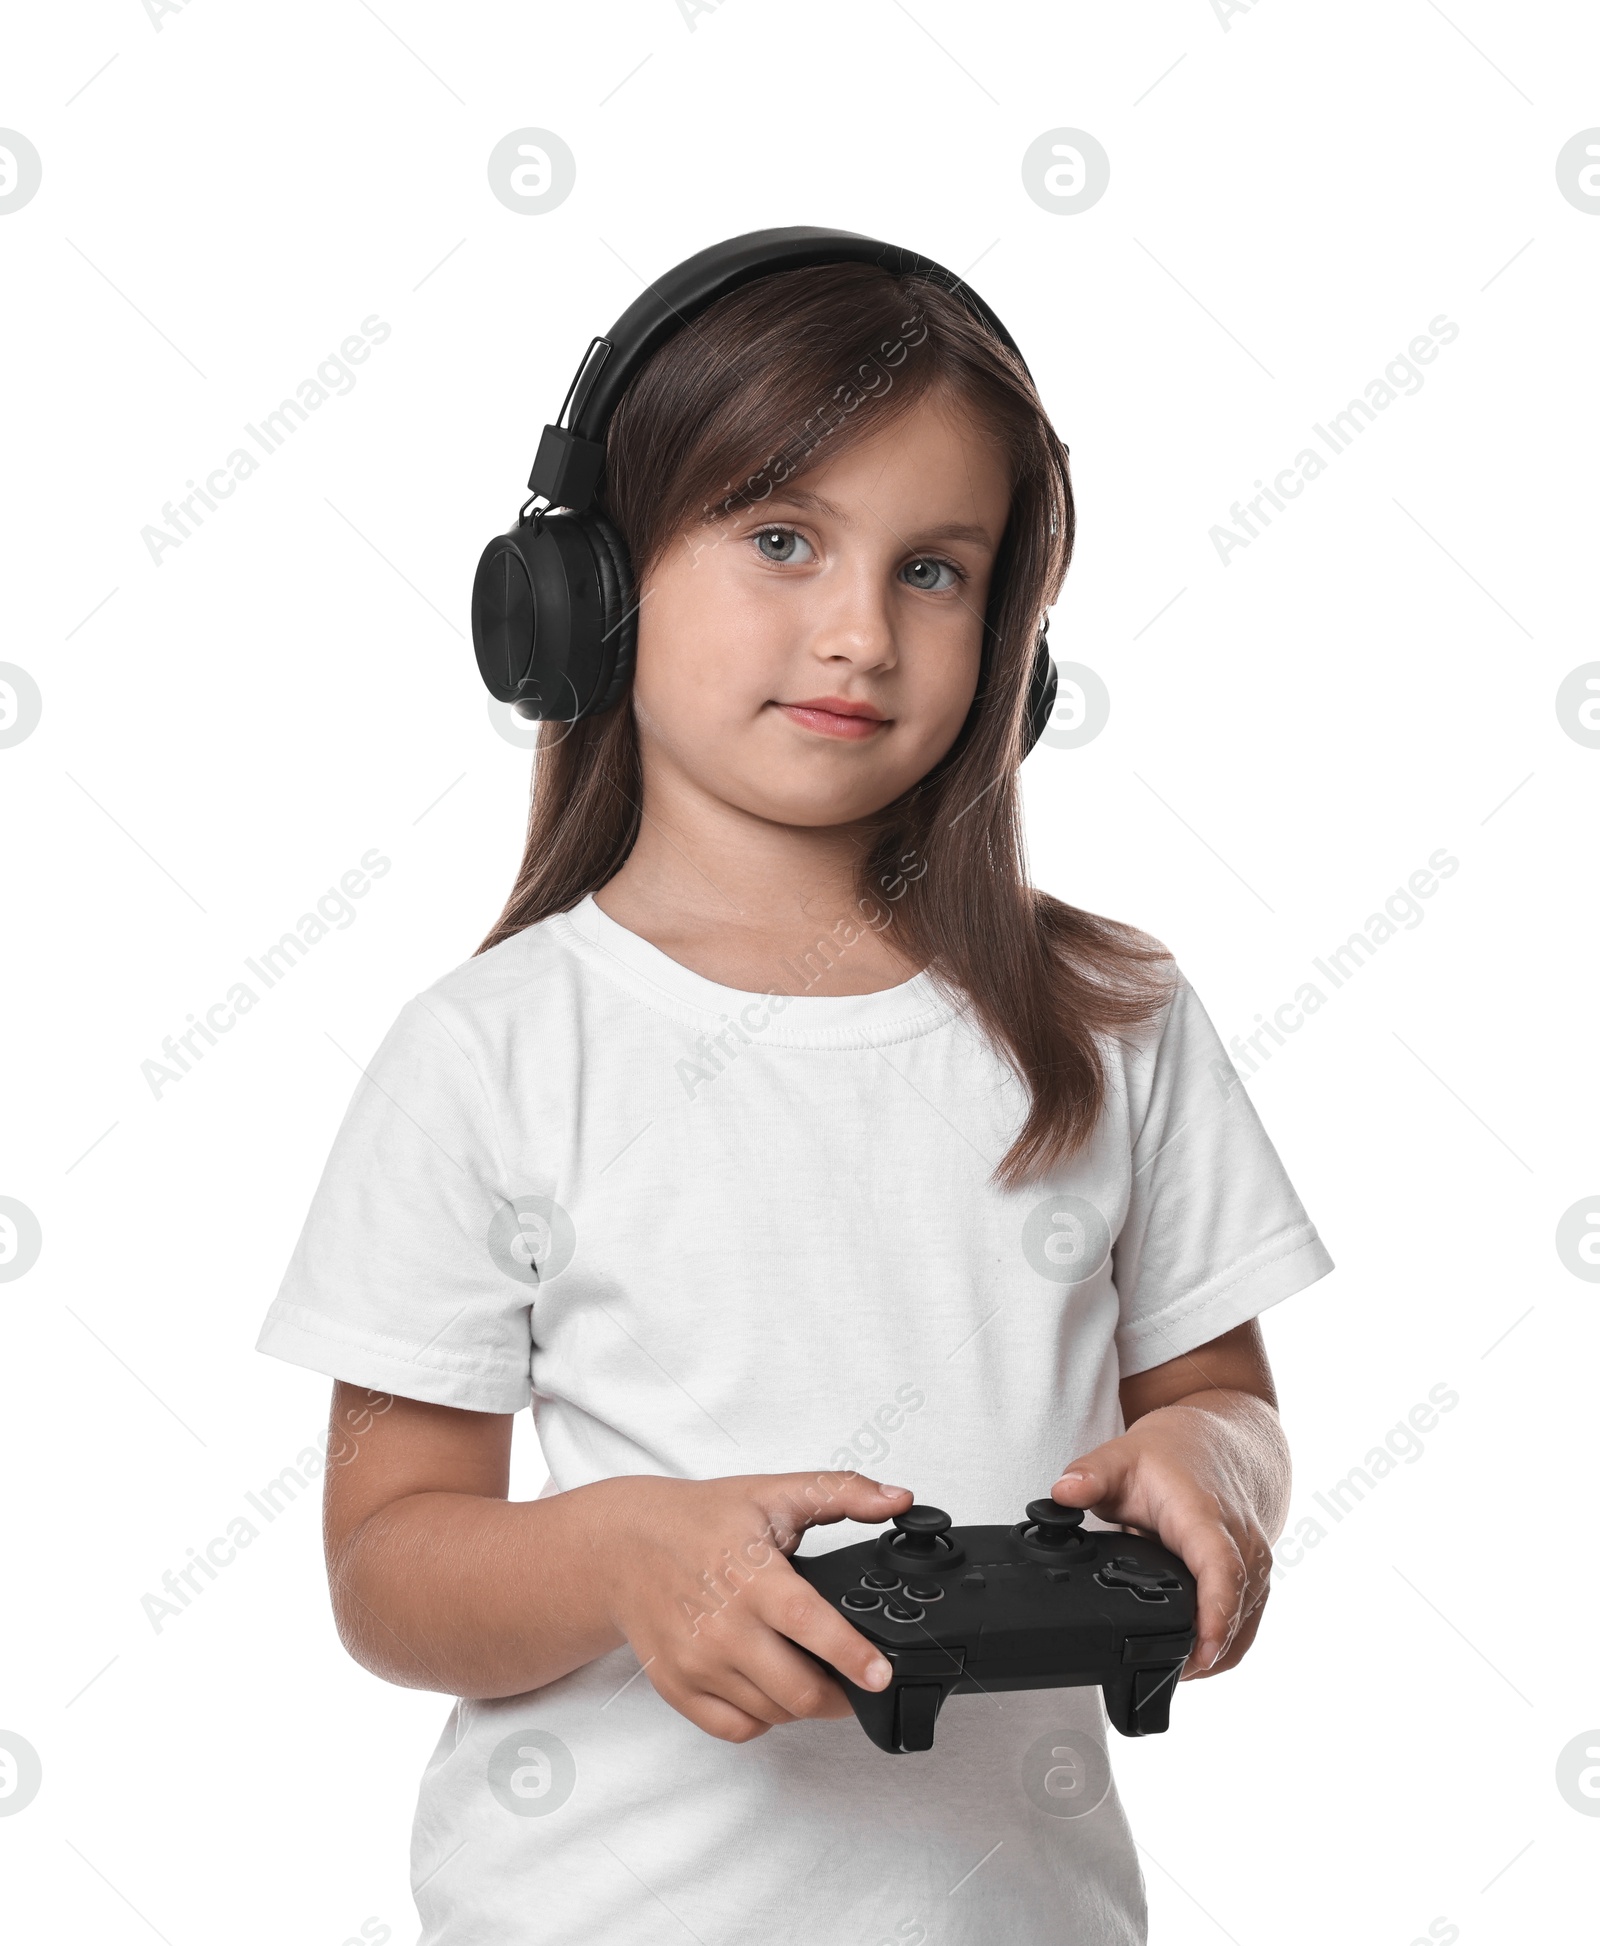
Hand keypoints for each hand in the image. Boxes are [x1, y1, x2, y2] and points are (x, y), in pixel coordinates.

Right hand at [597, 1471, 913, 1741]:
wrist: (624, 1546)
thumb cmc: (702, 1519)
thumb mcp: (774, 1492)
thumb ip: (843, 1491)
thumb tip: (899, 1498)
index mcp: (750, 1576)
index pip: (808, 1625)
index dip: (851, 1655)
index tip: (882, 1674)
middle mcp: (722, 1627)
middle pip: (799, 1691)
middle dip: (842, 1695)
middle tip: (859, 1680)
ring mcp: (696, 1664)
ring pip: (774, 1714)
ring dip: (804, 1703)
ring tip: (812, 1672)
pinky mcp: (678, 1689)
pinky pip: (737, 1728)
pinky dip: (765, 1717)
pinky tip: (770, 1685)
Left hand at [1053, 1398, 1281, 1679]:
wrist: (1225, 1442)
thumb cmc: (1178, 1452)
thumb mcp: (1123, 1455)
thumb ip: (1089, 1475)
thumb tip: (1062, 1492)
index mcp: (1206, 1517)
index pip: (1221, 1571)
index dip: (1213, 1616)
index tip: (1197, 1651)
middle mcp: (1241, 1545)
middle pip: (1236, 1611)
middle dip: (1205, 1651)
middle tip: (1162, 1673)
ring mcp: (1255, 1565)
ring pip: (1245, 1625)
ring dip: (1216, 1654)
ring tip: (1172, 1670)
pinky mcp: (1257, 1581)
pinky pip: (1248, 1624)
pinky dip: (1225, 1645)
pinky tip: (1196, 1657)